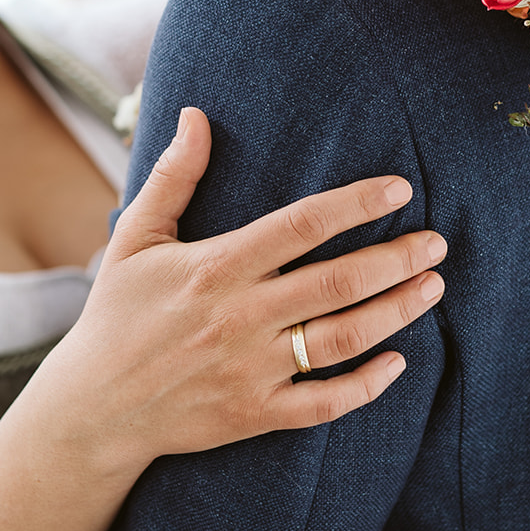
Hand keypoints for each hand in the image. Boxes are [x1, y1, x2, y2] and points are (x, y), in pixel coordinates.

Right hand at [31, 107, 445, 472]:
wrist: (93, 409)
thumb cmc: (116, 314)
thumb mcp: (135, 238)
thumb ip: (173, 176)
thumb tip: (196, 115)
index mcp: (215, 267)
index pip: (302, 225)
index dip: (357, 203)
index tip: (399, 188)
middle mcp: (240, 317)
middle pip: (338, 282)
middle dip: (397, 258)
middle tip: (436, 242)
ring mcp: (251, 370)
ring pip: (343, 339)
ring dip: (396, 312)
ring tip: (432, 288)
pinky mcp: (255, 415)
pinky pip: (325, 403)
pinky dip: (367, 385)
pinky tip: (398, 363)